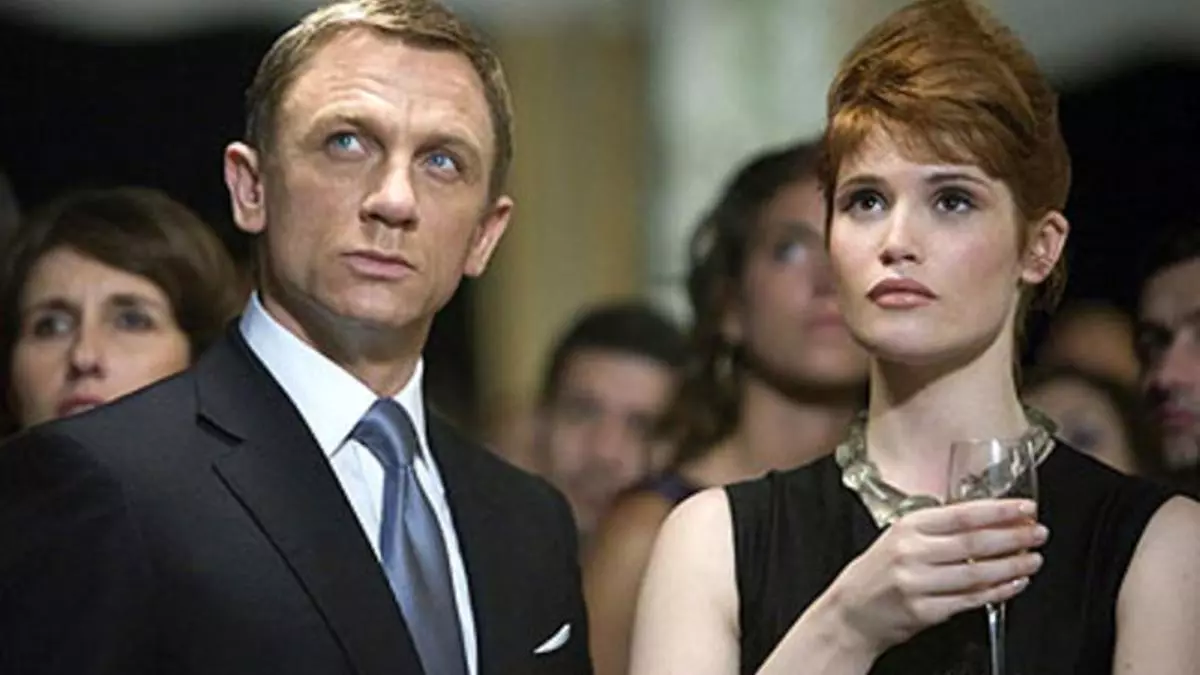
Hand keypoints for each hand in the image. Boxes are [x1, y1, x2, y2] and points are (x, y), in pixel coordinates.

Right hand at [825, 498, 1046, 655]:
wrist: (850, 612)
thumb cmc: (877, 573)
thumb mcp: (898, 538)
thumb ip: (936, 529)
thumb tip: (987, 519)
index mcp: (907, 527)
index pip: (962, 515)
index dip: (999, 511)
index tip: (1025, 508)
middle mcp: (911, 553)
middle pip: (974, 542)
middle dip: (1013, 536)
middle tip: (1038, 533)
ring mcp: (918, 583)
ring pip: (977, 573)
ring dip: (1012, 566)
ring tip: (1033, 559)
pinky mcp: (925, 611)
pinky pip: (970, 599)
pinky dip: (998, 591)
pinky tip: (1014, 584)